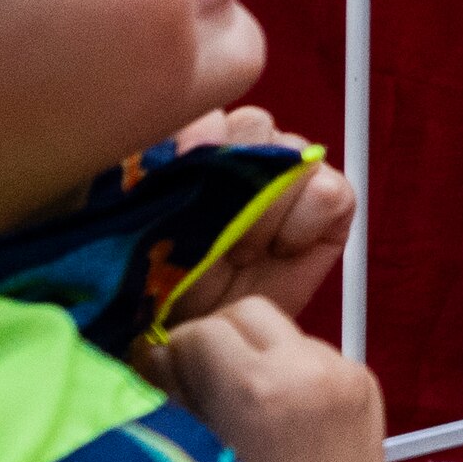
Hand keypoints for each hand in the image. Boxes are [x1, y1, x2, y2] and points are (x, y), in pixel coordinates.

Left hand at [159, 108, 357, 331]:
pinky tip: (285, 250)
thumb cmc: (157, 294)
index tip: (177, 179)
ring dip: (270, 204)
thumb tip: (161, 144)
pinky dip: (309, 220)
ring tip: (245, 253)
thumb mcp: (129, 232)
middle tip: (213, 234)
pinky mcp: (328, 209)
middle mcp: (243, 157)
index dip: (197, 139)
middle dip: (235, 177)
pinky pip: (332, 191)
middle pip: (253, 124)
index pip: (206, 113)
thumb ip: (139, 179)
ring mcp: (288, 181)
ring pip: (295, 150)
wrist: (204, 348)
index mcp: (191, 151)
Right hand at [161, 295, 387, 461]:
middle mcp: (309, 368)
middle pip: (246, 313)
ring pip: (284, 331)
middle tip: (206, 387)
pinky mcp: (367, 385)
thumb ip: (171, 394)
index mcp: (257, 387)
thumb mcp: (190, 454)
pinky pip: (315, 356)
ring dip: (258, 356)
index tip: (172, 384)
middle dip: (219, 343)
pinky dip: (293, 375)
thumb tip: (155, 351)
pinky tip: (284, 420)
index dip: (178, 358)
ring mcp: (345, 374)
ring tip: (248, 408)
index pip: (200, 331)